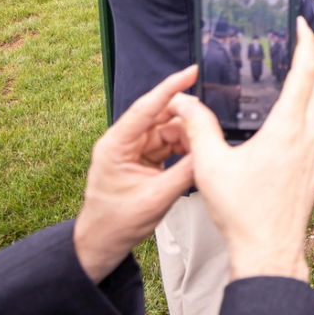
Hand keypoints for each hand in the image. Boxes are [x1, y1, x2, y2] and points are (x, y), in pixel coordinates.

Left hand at [74, 65, 196, 282]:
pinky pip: (168, 143)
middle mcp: (123, 141)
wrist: (102, 242)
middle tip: (210, 124)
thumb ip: (184, 173)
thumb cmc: (116, 223)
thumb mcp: (156, 198)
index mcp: (116, 145)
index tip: (190, 72)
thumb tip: (208, 151)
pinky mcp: (143, 157)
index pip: (146, 108)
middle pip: (161, 116)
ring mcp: (133, 149)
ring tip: (205, 146)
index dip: (170, 88)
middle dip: (187, 118)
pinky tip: (196, 155)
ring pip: (168, 129)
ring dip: (188, 136)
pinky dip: (184, 147)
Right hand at [170, 17, 313, 281]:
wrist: (270, 252)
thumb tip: (183, 102)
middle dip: (307, 57)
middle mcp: (310, 134)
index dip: (305, 41)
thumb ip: (197, 128)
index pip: (306, 70)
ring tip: (283, 74)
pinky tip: (283, 114)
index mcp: (289, 127)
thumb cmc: (245, 213)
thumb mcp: (211, 166)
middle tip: (289, 44)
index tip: (300, 24)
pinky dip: (305, 106)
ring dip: (307, 82)